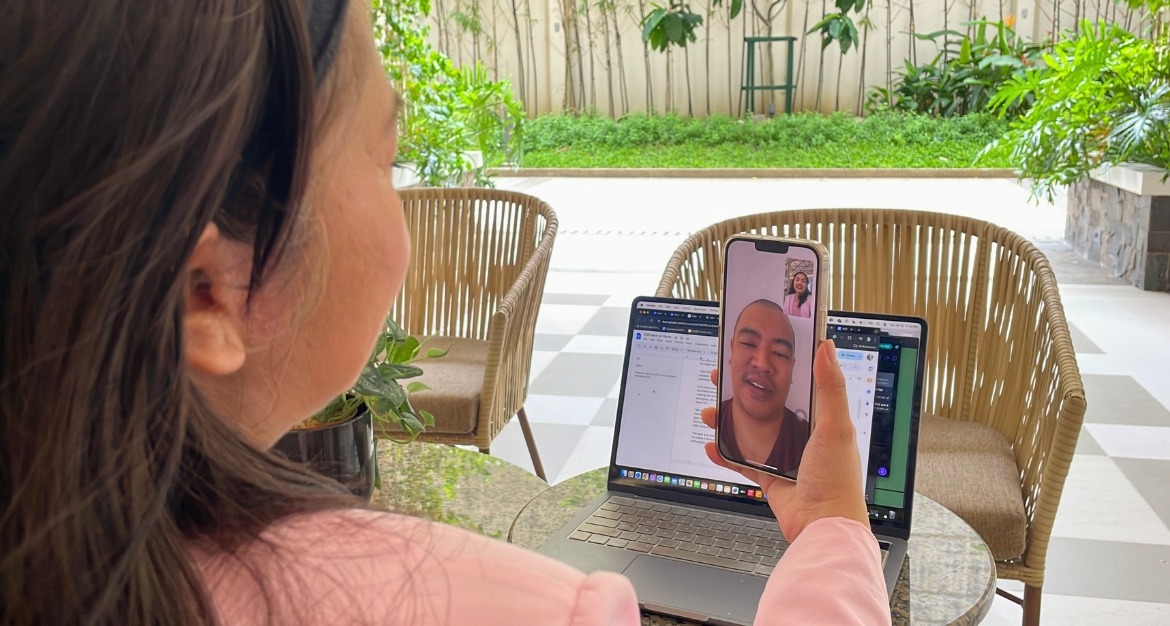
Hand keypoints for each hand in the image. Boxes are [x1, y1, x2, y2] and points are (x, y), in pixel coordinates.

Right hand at [702, 339, 868, 540]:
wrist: (823, 524)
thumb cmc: (837, 479)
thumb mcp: (835, 426)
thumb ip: (830, 387)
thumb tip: (826, 348)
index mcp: (821, 418)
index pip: (796, 383)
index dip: (775, 368)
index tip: (755, 354)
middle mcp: (802, 434)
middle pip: (766, 404)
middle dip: (742, 392)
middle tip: (722, 379)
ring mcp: (784, 454)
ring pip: (750, 430)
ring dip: (728, 421)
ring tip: (711, 412)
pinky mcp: (770, 475)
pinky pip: (742, 460)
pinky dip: (725, 453)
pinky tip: (712, 445)